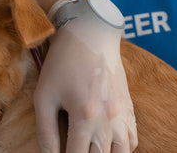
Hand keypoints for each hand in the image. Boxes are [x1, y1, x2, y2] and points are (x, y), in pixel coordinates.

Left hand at [35, 0, 136, 152]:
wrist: (91, 35)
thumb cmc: (63, 63)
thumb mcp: (44, 95)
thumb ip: (46, 131)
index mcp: (84, 117)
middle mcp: (108, 120)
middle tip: (76, 149)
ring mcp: (123, 115)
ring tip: (91, 149)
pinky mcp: (130, 108)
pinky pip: (133, 140)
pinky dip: (122, 149)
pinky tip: (107, 146)